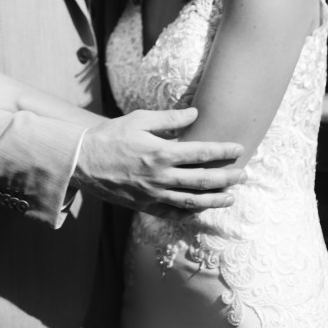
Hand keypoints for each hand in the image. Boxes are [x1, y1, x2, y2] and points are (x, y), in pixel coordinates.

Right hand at [73, 108, 243, 215]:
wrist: (83, 162)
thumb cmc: (111, 136)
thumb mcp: (140, 119)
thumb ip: (170, 119)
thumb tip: (195, 114)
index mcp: (161, 152)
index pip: (202, 153)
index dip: (223, 151)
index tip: (240, 149)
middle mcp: (161, 176)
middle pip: (204, 180)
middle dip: (227, 178)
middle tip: (244, 175)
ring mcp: (154, 195)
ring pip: (192, 202)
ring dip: (215, 200)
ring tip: (231, 197)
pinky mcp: (145, 206)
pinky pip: (173, 214)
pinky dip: (190, 213)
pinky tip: (201, 209)